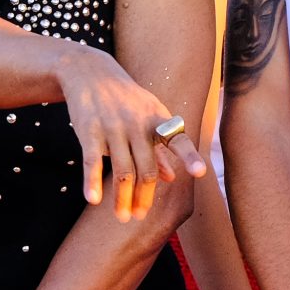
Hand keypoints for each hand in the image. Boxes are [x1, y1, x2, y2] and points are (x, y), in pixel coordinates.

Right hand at [54, 43, 203, 220]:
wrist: (90, 71)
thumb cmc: (125, 98)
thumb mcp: (147, 115)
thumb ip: (160, 148)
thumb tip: (171, 178)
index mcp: (156, 119)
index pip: (177, 139)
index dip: (189, 156)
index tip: (200, 172)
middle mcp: (137, 123)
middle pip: (146, 168)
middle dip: (144, 197)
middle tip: (139, 217)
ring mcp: (113, 127)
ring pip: (122, 171)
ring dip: (122, 198)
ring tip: (122, 217)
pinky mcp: (89, 130)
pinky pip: (92, 160)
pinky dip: (92, 181)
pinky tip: (93, 200)